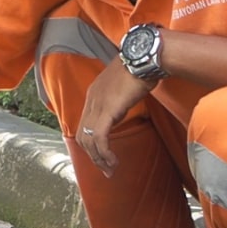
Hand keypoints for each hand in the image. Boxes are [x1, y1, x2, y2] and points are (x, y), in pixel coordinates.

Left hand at [75, 60, 156, 176]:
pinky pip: (98, 137)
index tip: (103, 157)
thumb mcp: (124, 89)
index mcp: (93, 95)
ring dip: (99, 158)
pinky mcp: (107, 110)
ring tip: (110, 169)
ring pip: (88, 140)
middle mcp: (91, 100)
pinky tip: (113, 160)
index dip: (91, 144)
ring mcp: (96, 105)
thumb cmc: (140, 71)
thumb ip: (117, 102)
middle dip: (93, 156)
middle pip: (82, 136)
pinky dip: (104, 153)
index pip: (84, 126)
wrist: (144, 58)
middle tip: (106, 169)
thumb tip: (118, 113)